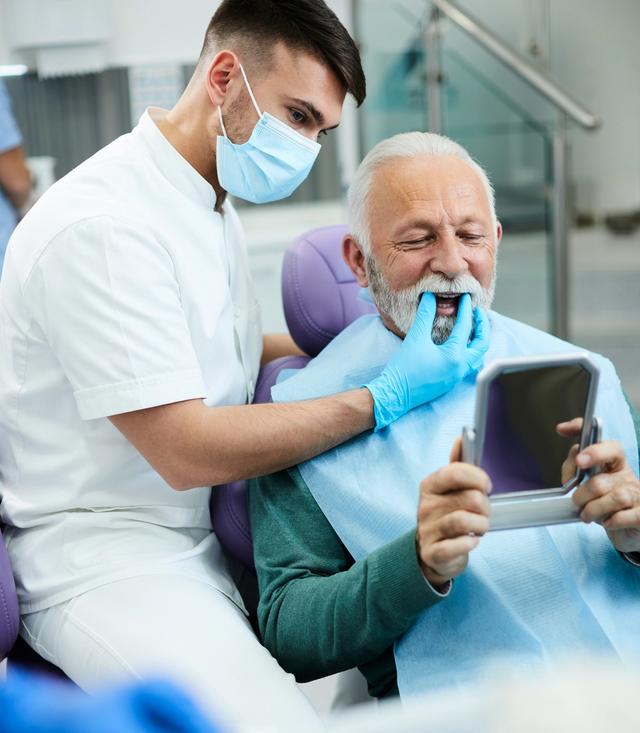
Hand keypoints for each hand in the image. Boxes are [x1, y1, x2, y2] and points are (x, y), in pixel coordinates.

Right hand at [366, 293, 489, 429]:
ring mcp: (457, 377)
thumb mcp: (415, 338)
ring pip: (477, 356)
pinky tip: (461, 345)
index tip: (465, 298)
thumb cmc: (404, 368)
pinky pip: (468, 364)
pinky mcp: (450, 382)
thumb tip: (429, 297)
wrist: (394, 394)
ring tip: (473, 328)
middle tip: (478, 312)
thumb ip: (425, 315)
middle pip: (482, 344)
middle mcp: (460, 367)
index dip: (465, 310)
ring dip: (478, 341)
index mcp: (455, 356)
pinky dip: (470, 351)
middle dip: (483, 326)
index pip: (465, 327)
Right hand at [416, 437, 491, 586]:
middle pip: (470, 498)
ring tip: (479, 527)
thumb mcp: (448, 489)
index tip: (485, 486)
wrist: (431, 553)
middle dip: (485, 507)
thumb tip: (462, 437)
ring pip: (467, 521)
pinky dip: (471, 543)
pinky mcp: (433, 551)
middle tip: (482, 512)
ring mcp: (428, 529)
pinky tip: (471, 541)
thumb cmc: (445, 515)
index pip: (456, 472)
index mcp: (430, 485)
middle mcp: (426, 506)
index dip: (478, 477)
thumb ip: (457, 464)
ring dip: (481, 525)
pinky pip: (460, 545)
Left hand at [557, 418, 639, 552]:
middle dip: (582, 492)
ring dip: (593, 509)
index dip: (590, 443)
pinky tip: (607, 522)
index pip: (607, 445)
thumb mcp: (591, 486)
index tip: (568, 442)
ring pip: (613, 497)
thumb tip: (566, 478)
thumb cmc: (607, 505)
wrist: (630, 529)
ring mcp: (637, 494)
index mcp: (614, 463)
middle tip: (576, 500)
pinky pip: (626, 516)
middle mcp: (627, 475)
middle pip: (600, 478)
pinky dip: (612, 520)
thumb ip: (577, 474)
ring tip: (586, 515)